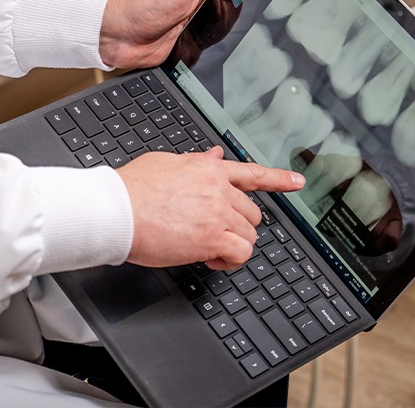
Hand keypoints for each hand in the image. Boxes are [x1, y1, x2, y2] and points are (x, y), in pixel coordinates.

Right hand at [116, 146, 304, 270]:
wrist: (117, 209)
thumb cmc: (133, 188)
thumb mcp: (168, 163)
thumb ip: (197, 162)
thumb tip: (215, 155)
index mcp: (209, 169)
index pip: (252, 173)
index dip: (279, 179)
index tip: (296, 182)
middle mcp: (219, 189)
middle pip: (252, 212)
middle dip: (238, 224)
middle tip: (216, 232)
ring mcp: (217, 213)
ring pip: (248, 233)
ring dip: (233, 243)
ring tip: (209, 246)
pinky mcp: (211, 238)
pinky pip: (240, 253)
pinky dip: (230, 260)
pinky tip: (212, 258)